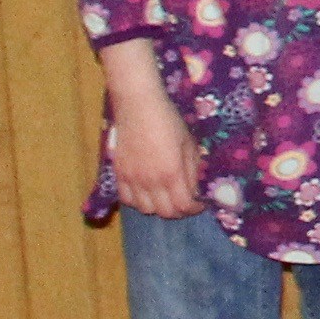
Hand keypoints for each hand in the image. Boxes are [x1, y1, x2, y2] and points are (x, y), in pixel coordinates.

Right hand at [106, 95, 204, 218]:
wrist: (138, 106)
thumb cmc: (168, 121)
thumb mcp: (189, 144)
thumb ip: (193, 169)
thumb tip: (197, 189)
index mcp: (171, 173)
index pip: (183, 206)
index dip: (194, 208)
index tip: (200, 203)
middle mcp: (150, 181)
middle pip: (165, 212)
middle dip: (179, 211)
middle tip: (185, 202)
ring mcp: (132, 179)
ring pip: (145, 209)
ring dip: (158, 208)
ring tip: (166, 198)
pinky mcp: (118, 174)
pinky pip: (126, 199)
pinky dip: (138, 201)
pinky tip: (146, 193)